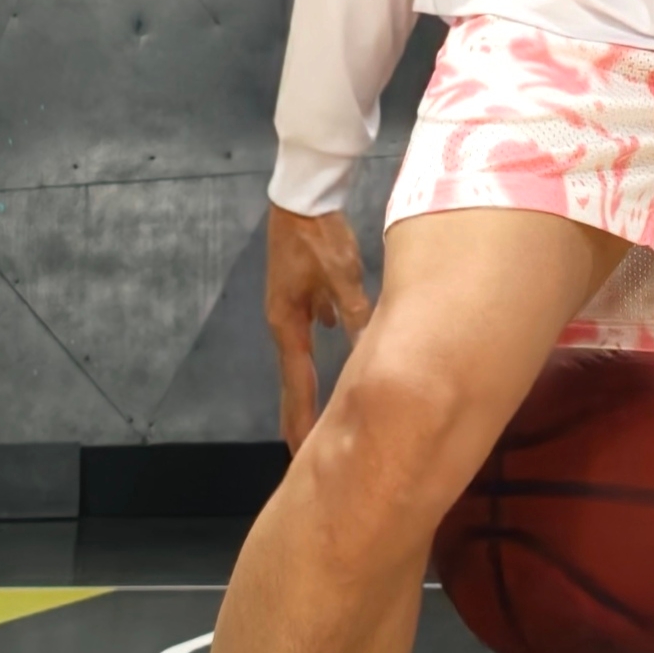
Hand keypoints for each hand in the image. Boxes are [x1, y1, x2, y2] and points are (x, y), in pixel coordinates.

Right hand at [266, 205, 371, 453]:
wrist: (302, 198)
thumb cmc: (319, 237)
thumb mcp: (342, 276)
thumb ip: (355, 314)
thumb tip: (369, 350)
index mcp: (288, 323)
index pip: (297, 384)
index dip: (302, 418)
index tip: (302, 451)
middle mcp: (283, 323)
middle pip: (292, 380)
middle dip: (298, 416)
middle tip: (303, 454)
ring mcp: (290, 310)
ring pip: (300, 360)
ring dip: (308, 389)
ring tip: (316, 419)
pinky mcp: (300, 296)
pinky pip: (308, 338)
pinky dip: (317, 360)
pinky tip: (339, 361)